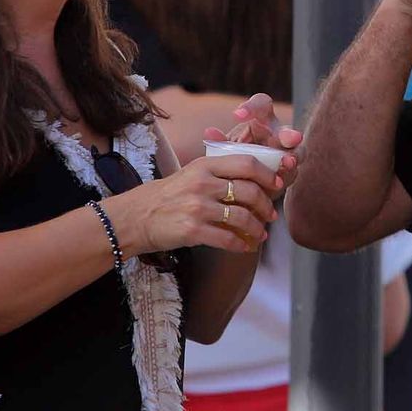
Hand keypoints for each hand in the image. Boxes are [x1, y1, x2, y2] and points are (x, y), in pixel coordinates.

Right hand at [113, 153, 280, 254]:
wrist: (136, 217)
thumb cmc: (167, 196)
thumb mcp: (191, 174)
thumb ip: (218, 173)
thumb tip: (255, 180)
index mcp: (204, 165)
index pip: (246, 163)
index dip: (267, 175)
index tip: (276, 185)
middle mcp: (202, 183)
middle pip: (249, 191)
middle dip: (265, 205)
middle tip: (270, 215)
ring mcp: (197, 207)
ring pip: (242, 217)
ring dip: (256, 228)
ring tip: (260, 234)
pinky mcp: (192, 230)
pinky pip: (227, 239)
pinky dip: (241, 245)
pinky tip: (245, 247)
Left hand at [204, 92, 302, 196]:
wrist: (239, 183)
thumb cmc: (233, 156)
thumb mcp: (224, 148)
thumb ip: (220, 142)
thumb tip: (209, 133)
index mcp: (261, 120)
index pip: (262, 105)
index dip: (253, 107)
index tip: (236, 115)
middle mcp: (278, 135)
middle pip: (287, 130)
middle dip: (289, 134)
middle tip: (291, 138)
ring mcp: (287, 155)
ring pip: (296, 153)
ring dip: (292, 157)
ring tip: (288, 162)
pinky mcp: (289, 175)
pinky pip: (290, 174)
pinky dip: (284, 177)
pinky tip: (278, 182)